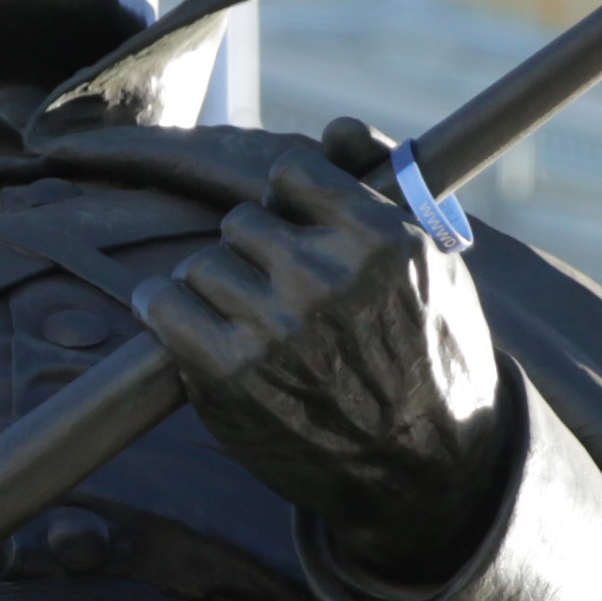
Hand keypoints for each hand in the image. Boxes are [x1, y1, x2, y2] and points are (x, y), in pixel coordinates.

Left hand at [140, 157, 519, 589]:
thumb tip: (339, 127)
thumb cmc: (431, 359)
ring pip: (204, 264)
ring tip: (249, 326)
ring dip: (217, 289)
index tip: (295, 232)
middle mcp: (326, 278)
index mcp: (383, 242)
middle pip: (243, 222)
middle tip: (277, 296)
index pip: (292, 173)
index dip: (290, 204)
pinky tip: (185, 324)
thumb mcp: (437, 266)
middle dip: (255, 255)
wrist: (424, 473)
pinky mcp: (228, 373)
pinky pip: (163, 303)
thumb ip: (386, 185)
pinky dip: (166, 309)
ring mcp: (275, 327)